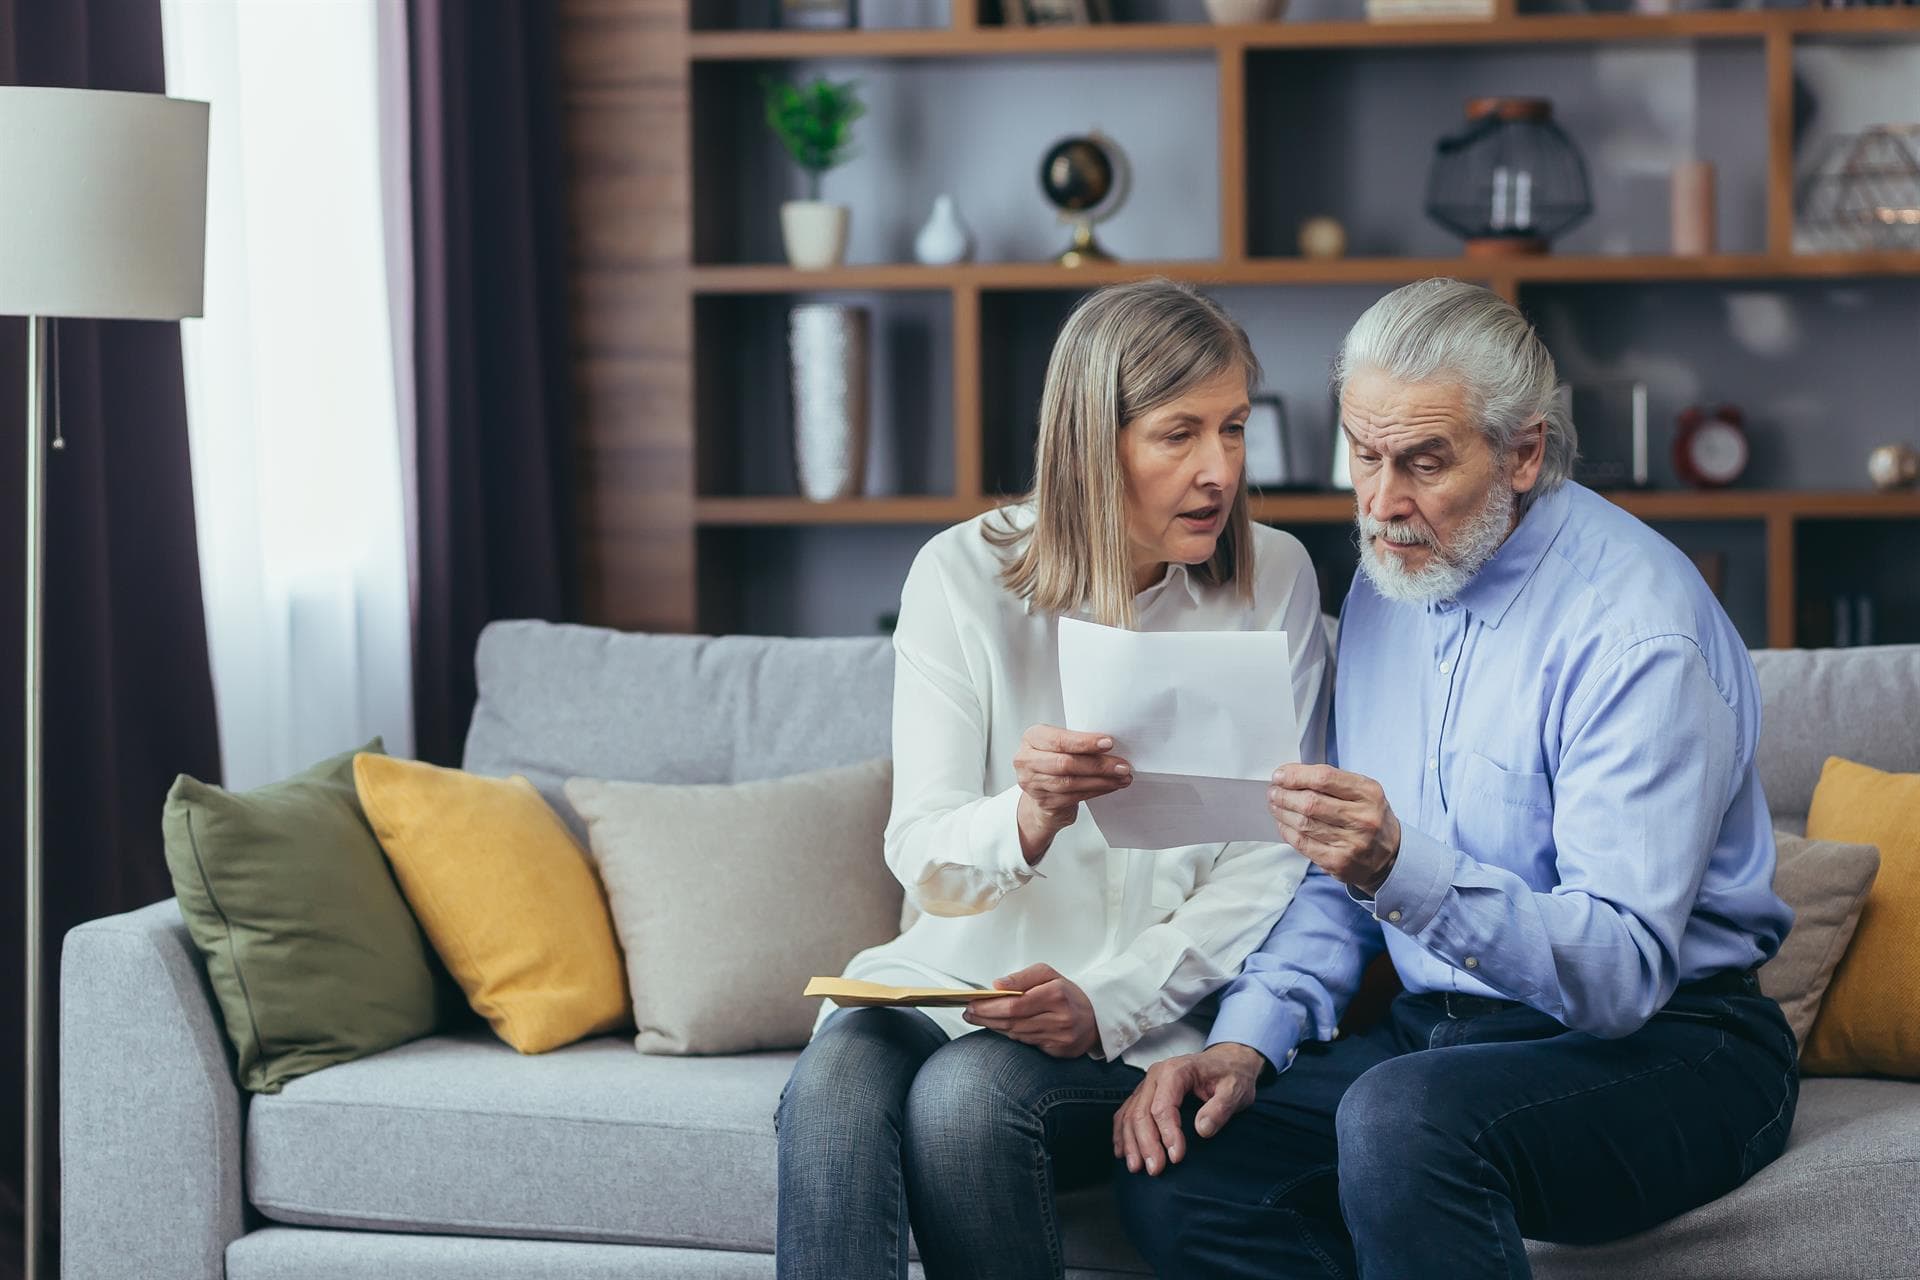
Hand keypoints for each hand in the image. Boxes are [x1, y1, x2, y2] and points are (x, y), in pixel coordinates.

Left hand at [961, 962, 1098, 1058]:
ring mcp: (1060, 1038)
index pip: (1015, 1005)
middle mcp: (1060, 1018)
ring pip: (1017, 1034)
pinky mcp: (1058, 1051)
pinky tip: (999, 1027)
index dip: (991, 1006)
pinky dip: (1010, 1034)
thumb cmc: (1066, 993)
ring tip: (978, 1018)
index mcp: (1057, 995)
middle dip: (986, 1017)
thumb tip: (997, 985)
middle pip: (1013, 1022)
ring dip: (995, 1026)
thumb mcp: (1048, 974)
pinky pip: (1026, 1043)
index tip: (973, 1003)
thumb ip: (1021, 977)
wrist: (1095, 1016)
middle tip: (969, 1013)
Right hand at [1013, 724, 1132, 863]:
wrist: (1042, 788)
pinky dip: (1096, 791)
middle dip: (1098, 765)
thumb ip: (1077, 742)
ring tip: (1121, 777)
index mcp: (1032, 738)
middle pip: (1065, 764)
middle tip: (1122, 765)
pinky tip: (1110, 786)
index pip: (1059, 740)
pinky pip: (1075, 797)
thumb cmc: (1055, 759)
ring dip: (1101, 781)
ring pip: (1071, 783)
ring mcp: (1033, 784)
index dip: (1085, 742)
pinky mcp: (1045, 802)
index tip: (1108, 743)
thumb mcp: (1060, 743)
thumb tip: (1109, 744)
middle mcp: (1026, 760)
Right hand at [1112, 1043, 1265, 1175]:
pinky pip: (1126, 1113)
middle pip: (1142, 1112)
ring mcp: (1148, 1084)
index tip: (1176, 1157)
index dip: (1167, 1134)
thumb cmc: (1231, 1077)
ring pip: (1130, 1115)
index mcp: (1176, 1071)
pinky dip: (1122, 1133)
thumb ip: (1220, 1109)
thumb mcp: (1235, 1091)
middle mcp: (1156, 1075)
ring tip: (1136, 1168)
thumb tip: (1202, 1129)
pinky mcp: (1145, 1093)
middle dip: (1146, 1144)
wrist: (1227, 1062)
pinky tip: (1122, 1152)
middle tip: (1155, 1170)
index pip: (1163, 1107)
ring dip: (1131, 1143)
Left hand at [1269, 764, 1401, 894]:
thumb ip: (1330, 781)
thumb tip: (1289, 775)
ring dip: (1282, 812)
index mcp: (1369, 793)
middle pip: (1310, 802)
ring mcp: (1352, 842)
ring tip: (1276, 805)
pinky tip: (1284, 824)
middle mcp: (1363, 818)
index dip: (1296, 775)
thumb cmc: (1368, 817)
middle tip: (1274, 792)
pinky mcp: (1339, 862)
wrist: (1389, 856)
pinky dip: (1288, 831)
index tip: (1280, 775)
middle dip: (1284, 795)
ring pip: (1304, 823)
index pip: (1324, 778)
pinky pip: (1303, 844)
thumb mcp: (1362, 792)